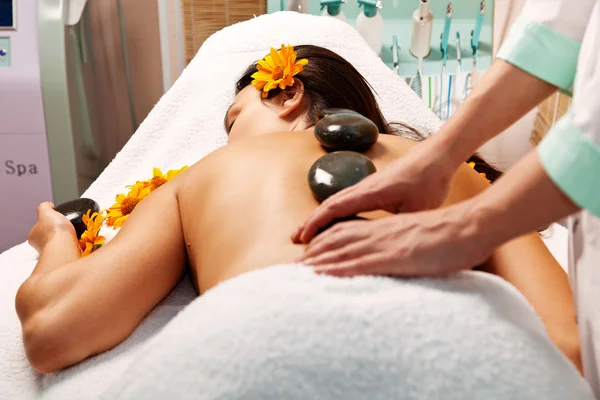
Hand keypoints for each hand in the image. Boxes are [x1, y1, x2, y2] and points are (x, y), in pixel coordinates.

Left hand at [28, 202, 76, 252]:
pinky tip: (76, 238)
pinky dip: (73, 242)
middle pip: (50, 234)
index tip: (56, 218)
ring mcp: (53, 252)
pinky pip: (69, 246)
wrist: (65, 246)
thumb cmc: (53, 231)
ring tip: (73, 231)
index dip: (48, 220)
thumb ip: (44, 206)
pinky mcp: (64, 255)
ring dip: (66, 236)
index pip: (39, 226)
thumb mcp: (45, 212)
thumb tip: (48, 205)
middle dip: (58, 229)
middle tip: (66, 224)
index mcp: (33, 236)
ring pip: (60, 241)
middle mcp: (41, 246)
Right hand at [292, 141, 455, 243]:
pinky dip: (334, 212)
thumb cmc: (430, 179)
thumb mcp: (418, 208)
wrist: (438, 154)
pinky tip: (334, 222)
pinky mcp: (375, 186)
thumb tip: (386, 247)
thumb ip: (397, 227)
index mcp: (370, 192)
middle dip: (310, 222)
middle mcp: (364, 187)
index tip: (303, 238)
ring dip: (320, 217)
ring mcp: (368, 185)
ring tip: (308, 232)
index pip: (334, 208)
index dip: (316, 224)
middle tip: (294, 238)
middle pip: (328, 204)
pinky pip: (347, 200)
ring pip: (337, 202)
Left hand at [298, 204, 493, 276]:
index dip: (326, 240)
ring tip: (297, 271)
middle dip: (313, 251)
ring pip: (341, 250)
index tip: (311, 252)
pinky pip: (357, 263)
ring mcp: (385, 243)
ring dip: (317, 261)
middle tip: (294, 264)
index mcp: (386, 228)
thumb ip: (405, 245)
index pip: (347, 231)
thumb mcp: (422, 237)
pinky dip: (335, 269)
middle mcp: (380, 232)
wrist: (470, 225)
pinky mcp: (393, 256)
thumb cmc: (452, 233)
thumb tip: (402, 256)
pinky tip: (320, 276)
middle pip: (337, 238)